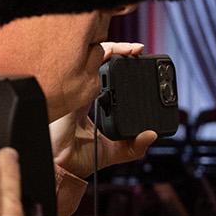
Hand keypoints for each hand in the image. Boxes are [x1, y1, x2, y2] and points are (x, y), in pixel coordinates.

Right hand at [50, 45, 156, 215]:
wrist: (62, 166)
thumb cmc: (79, 159)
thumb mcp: (115, 152)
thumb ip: (134, 146)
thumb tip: (152, 135)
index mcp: (91, 102)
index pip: (106, 76)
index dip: (121, 64)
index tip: (139, 60)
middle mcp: (83, 92)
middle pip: (100, 61)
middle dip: (121, 50)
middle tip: (139, 50)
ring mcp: (77, 90)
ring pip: (93, 59)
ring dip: (114, 49)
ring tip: (133, 49)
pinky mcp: (73, 91)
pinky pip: (85, 68)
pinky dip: (101, 58)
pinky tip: (114, 54)